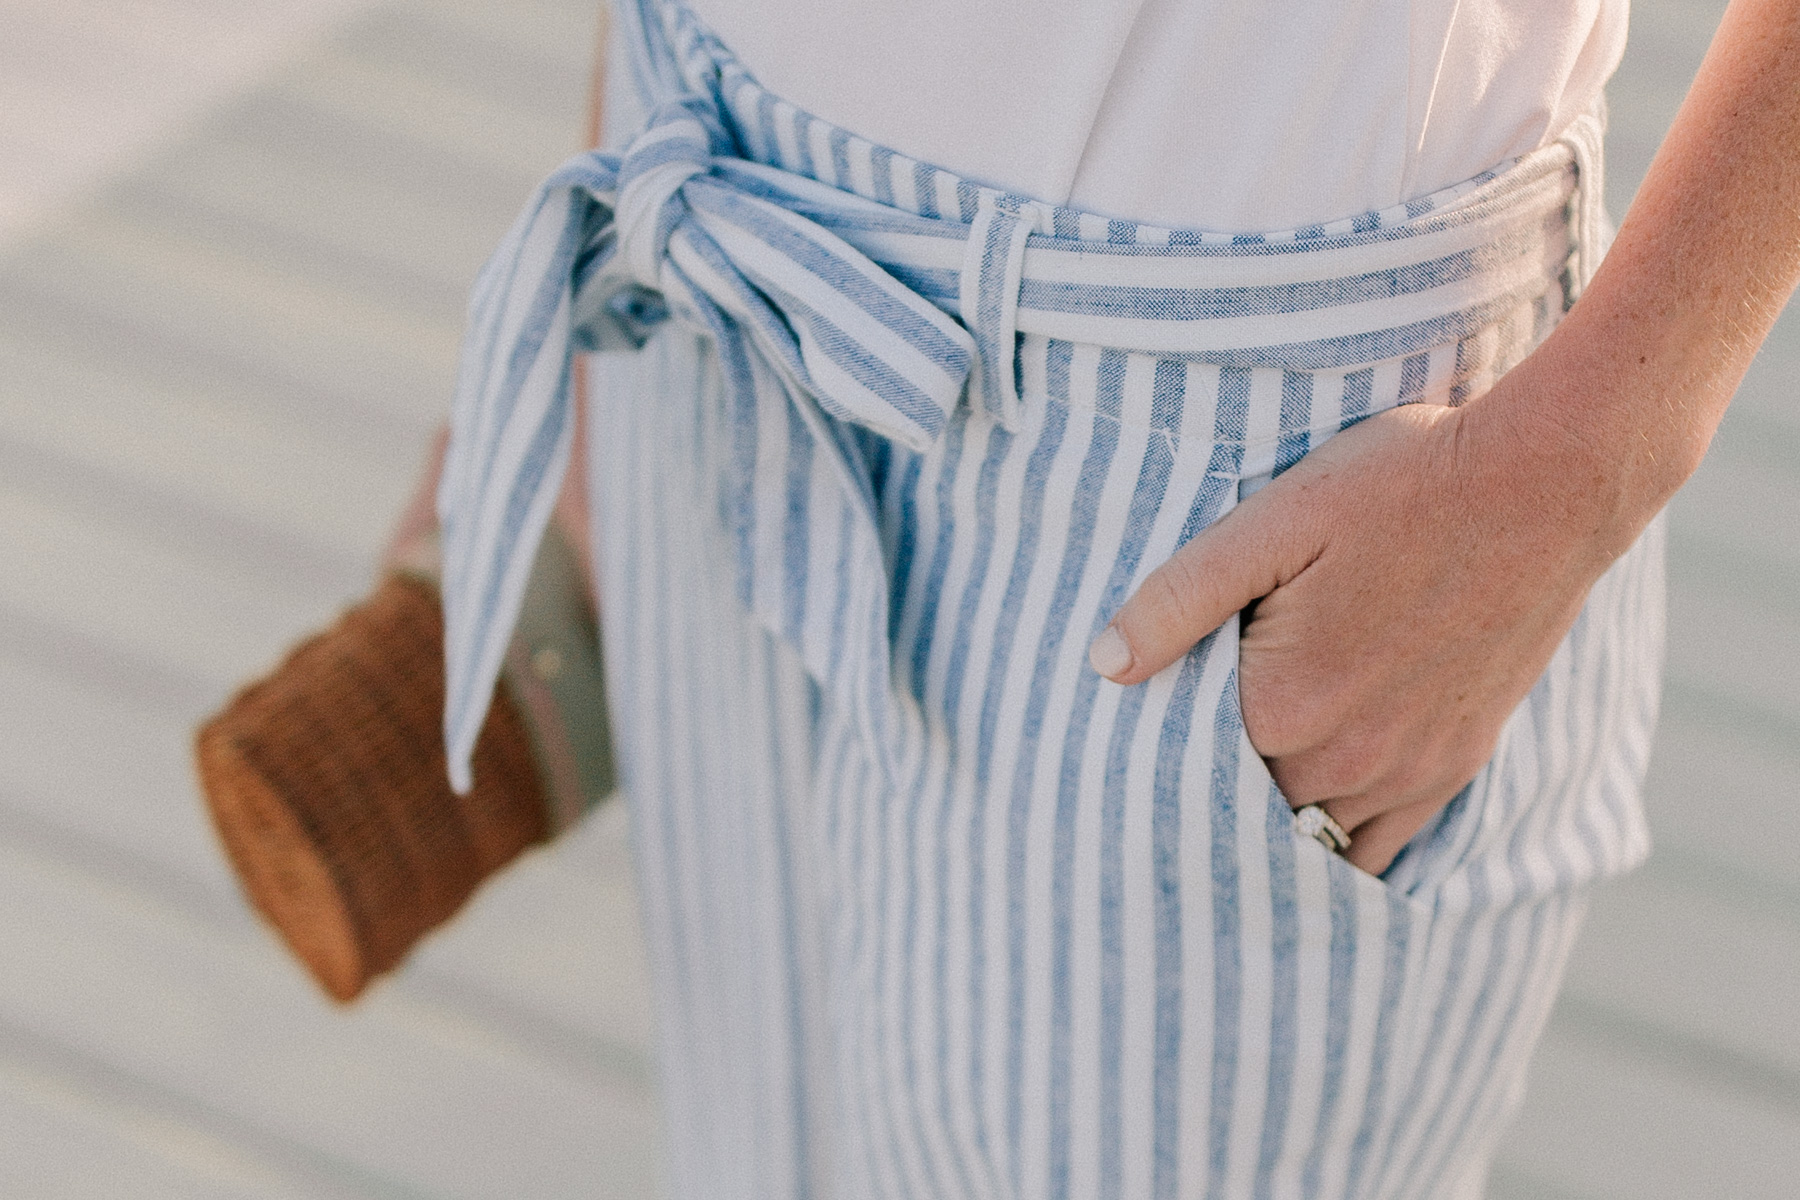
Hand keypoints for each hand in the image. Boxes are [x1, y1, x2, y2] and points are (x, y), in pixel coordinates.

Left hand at [1087, 390, 1622, 875]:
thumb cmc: (1401, 485)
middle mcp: (1347, 760)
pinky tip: (1314, 818)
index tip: (1137, 747)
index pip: (1188, 772)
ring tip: (1239, 794)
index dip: (1161, 757)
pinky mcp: (1458, 761)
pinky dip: (1344, 840)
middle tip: (1175, 775)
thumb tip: (1103, 663)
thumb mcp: (1273, 520)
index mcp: (1284, 706)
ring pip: (1314, 836)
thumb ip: (1180, 596)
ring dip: (1275, 821)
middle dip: (1211, 795)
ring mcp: (1409, 769)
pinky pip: (1385, 841)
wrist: (1546, 482)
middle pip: (1248, 810)